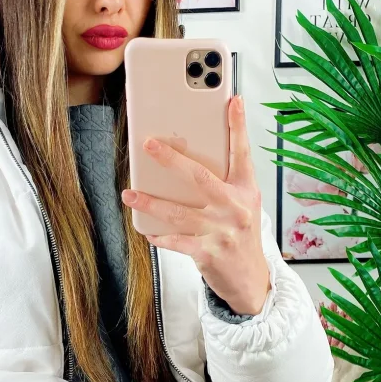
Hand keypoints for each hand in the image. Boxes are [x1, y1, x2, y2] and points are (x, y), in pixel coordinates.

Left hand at [121, 96, 270, 315]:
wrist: (251, 280)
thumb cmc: (241, 237)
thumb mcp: (242, 205)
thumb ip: (224, 184)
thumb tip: (187, 163)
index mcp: (246, 191)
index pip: (242, 153)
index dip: (238, 126)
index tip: (232, 101)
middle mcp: (235, 208)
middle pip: (200, 177)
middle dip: (171, 159)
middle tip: (149, 144)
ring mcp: (221, 231)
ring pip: (178, 212)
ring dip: (150, 202)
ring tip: (129, 194)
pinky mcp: (208, 253)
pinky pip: (175, 241)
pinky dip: (158, 235)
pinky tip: (145, 229)